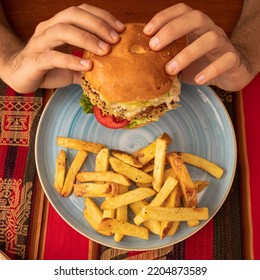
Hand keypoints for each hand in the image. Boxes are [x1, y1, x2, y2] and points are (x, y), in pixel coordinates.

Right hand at [2, 4, 124, 92]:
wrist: (20, 76)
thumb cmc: (48, 68)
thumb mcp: (73, 66)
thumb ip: (88, 66)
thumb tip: (110, 72)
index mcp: (58, 25)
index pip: (81, 12)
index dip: (102, 16)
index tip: (121, 29)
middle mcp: (49, 28)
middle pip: (73, 15)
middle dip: (97, 25)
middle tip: (115, 39)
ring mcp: (40, 42)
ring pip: (62, 30)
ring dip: (87, 39)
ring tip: (105, 51)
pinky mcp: (35, 60)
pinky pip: (53, 57)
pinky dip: (72, 60)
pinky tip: (88, 66)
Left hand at [143, 3, 253, 90]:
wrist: (232, 71)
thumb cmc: (201, 63)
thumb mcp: (181, 57)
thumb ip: (166, 56)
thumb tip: (139, 62)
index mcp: (196, 26)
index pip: (181, 11)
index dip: (163, 17)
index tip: (146, 32)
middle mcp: (210, 29)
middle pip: (195, 18)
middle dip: (172, 30)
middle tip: (154, 47)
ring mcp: (224, 43)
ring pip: (211, 39)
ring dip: (187, 54)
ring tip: (170, 70)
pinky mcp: (233, 60)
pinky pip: (226, 60)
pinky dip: (210, 70)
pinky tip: (196, 80)